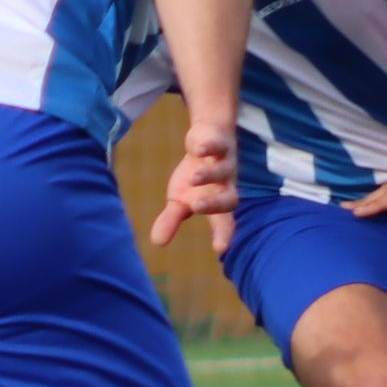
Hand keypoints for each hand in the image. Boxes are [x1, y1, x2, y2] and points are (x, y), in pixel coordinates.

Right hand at [151, 124, 239, 245]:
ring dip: (208, 175)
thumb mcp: (179, 199)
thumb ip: (171, 220)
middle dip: (214, 204)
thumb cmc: (195, 176)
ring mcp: (224, 163)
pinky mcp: (220, 143)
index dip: (223, 234)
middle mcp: (225, 185)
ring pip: (221, 171)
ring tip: (193, 178)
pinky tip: (199, 150)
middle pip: (229, 199)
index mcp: (217, 203)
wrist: (208, 137)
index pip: (224, 222)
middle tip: (196, 206)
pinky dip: (208, 147)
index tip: (219, 248)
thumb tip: (156, 243)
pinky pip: (217, 145)